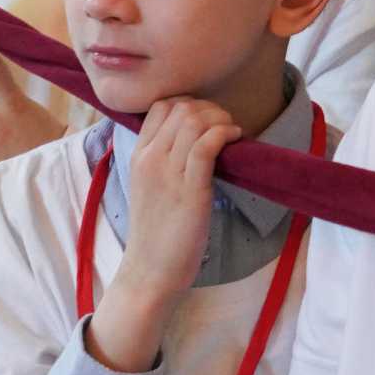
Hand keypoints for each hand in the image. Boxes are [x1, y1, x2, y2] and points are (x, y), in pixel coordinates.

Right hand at [88, 101, 239, 372]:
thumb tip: (192, 138)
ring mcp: (168, 173)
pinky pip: (206, 144)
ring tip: (233, 133)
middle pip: (181, 107)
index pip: (160, 106)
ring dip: (221, 119)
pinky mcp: (190, 190)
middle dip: (210, 108)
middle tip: (225, 126)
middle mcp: (149, 158)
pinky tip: (236, 140)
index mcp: (138, 155)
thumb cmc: (156, 232)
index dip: (189, 103)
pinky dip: (225, 133)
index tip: (207, 120)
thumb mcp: (150, 186)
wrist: (150, 271)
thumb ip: (162, 160)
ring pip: (194, 120)